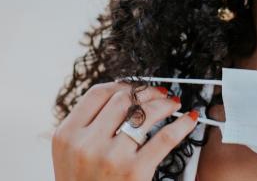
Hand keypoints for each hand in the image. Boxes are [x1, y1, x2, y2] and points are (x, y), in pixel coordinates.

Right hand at [52, 82, 198, 180]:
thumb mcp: (70, 155)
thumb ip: (86, 127)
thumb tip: (122, 97)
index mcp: (66, 135)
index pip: (97, 94)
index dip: (121, 85)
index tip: (135, 87)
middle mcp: (85, 143)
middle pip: (122, 100)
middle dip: (146, 92)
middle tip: (159, 93)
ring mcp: (110, 156)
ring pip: (143, 113)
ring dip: (164, 104)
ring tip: (173, 103)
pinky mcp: (134, 171)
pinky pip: (164, 138)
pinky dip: (181, 125)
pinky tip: (189, 119)